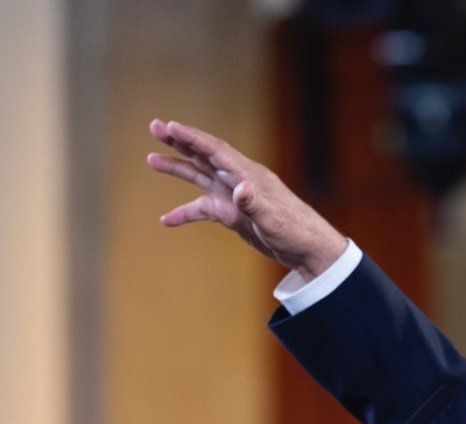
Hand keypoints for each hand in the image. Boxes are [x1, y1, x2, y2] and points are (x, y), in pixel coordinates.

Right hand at [147, 119, 345, 280]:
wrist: (307, 250)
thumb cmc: (296, 230)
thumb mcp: (274, 218)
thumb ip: (255, 203)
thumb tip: (240, 188)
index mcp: (249, 175)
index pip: (216, 150)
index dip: (193, 138)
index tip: (171, 126)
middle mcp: (239, 181)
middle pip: (205, 156)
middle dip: (180, 142)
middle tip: (155, 127)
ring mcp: (234, 197)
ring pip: (201, 177)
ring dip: (178, 168)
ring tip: (152, 160)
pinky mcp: (233, 215)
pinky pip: (203, 210)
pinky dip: (185, 213)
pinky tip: (167, 219)